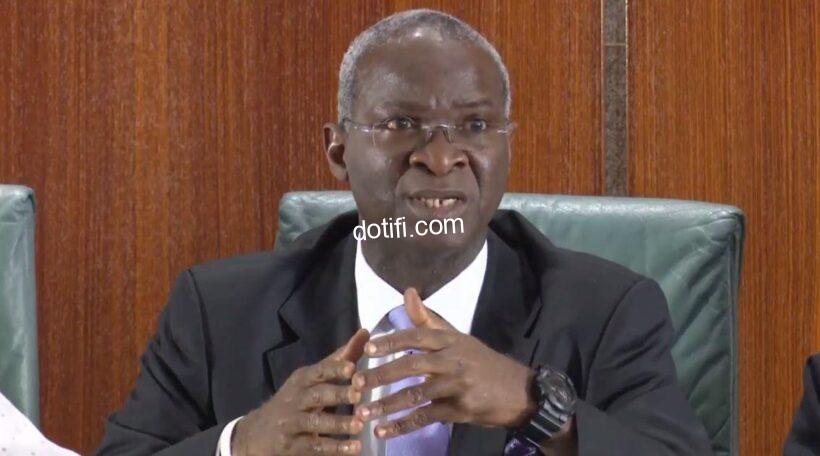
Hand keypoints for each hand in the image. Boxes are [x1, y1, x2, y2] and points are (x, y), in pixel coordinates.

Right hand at [232, 329, 369, 455]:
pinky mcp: (292, 446)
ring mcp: (292, 423)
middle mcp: (296, 399)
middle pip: (316, 395)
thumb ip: (339, 359)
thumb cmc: (295, 400)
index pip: (318, 371)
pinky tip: (354, 449)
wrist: (257, 432)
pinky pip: (315, 447)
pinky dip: (335, 448)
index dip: (334, 369)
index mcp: (303, 380)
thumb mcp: (312, 379)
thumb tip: (365, 333)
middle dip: (337, 394)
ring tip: (360, 425)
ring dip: (338, 423)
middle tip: (358, 395)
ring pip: (315, 422)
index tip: (352, 367)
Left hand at [351, 288, 536, 438]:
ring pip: (417, 394)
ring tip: (364, 413)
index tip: (367, 349)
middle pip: (413, 366)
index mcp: (451, 340)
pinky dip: (403, 425)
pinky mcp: (461, 410)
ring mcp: (458, 386)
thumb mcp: (458, 338)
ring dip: (388, 404)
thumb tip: (407, 292)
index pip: (417, 337)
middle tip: (356, 384)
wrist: (518, 391)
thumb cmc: (482, 362)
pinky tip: (384, 431)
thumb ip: (428, 320)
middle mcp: (454, 360)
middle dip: (382, 375)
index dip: (391, 342)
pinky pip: (427, 417)